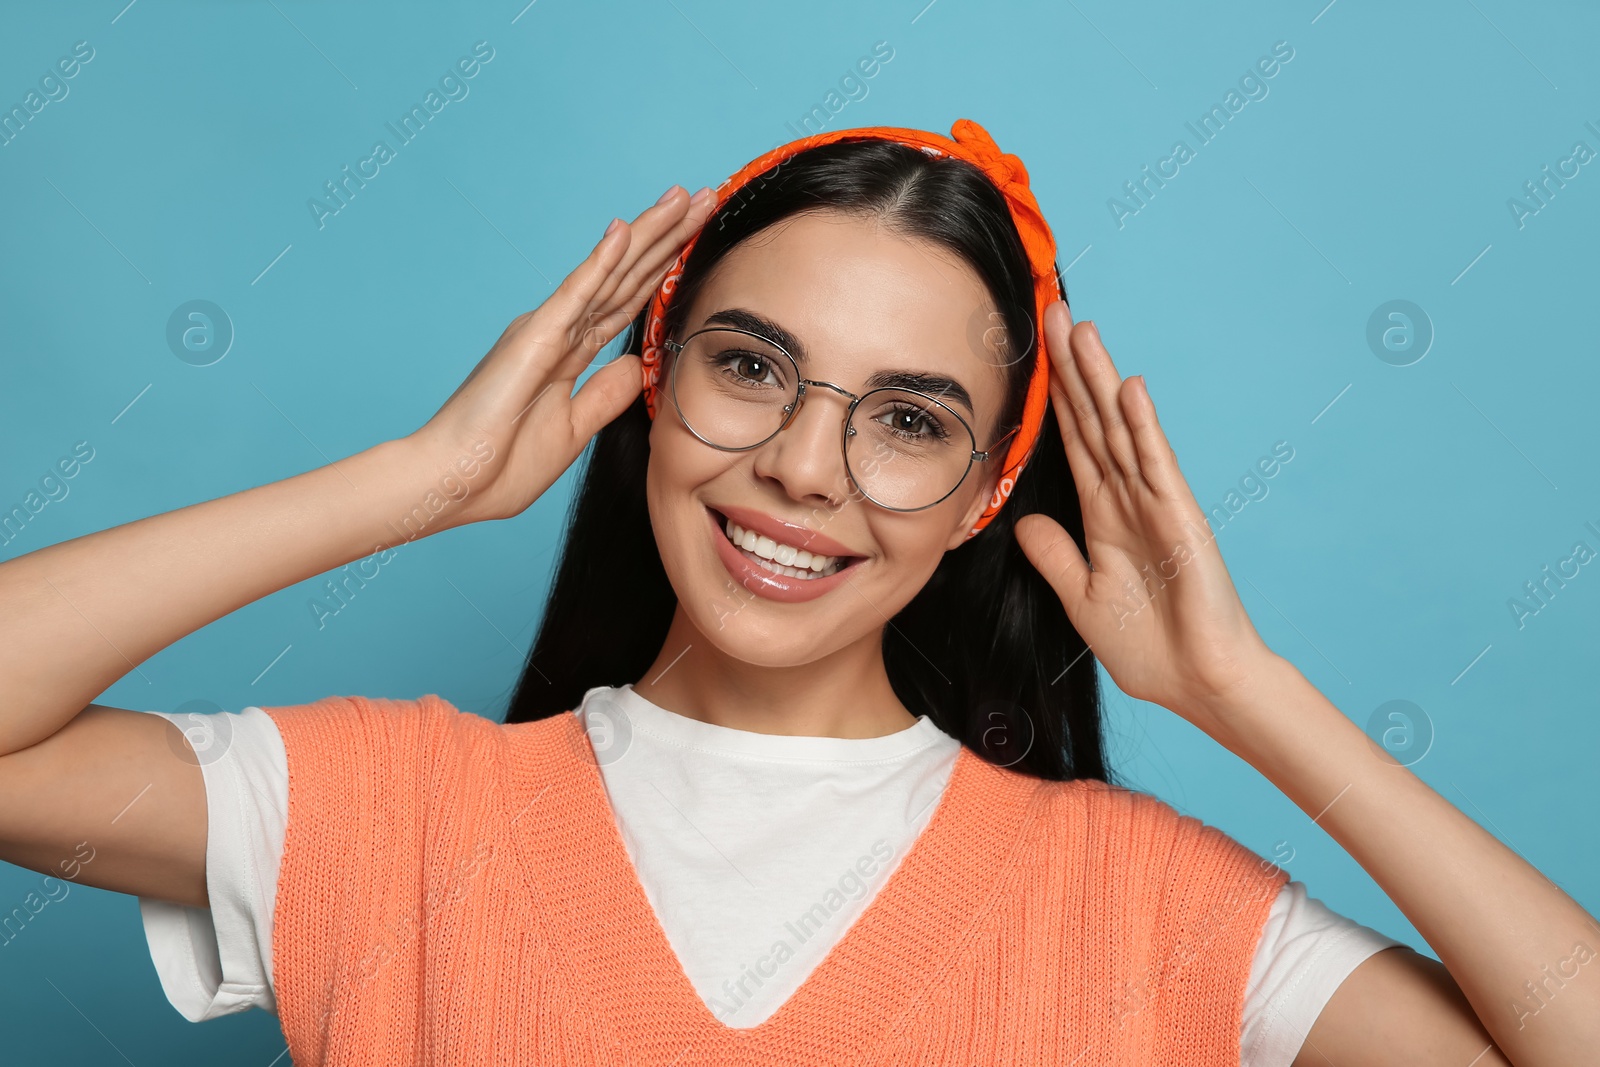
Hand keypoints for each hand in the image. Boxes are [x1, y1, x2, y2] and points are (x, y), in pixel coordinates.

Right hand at [408, 185, 716, 525]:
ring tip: (681, 197)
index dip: (663, 268)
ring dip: (647, 234)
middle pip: (626, 276)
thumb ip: (605, 394)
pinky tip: (624, 231)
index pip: (627, 302)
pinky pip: (575, 294)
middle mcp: (559, 331)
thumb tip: (638, 366)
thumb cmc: (501, 464)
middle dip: (667, 237)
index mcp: (567, 353)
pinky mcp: (534, 339)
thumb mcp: (573, 428)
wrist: (454, 483)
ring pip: (609, 273)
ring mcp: (547, 330)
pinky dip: (600, 262)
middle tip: (705, 196)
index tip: (696, 236)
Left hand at [1013, 300, 1278, 730]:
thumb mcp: (1082, 597)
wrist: (1196, 682)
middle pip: (1094, 420)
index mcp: (1102, 516)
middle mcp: (1128, 499)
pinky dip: (1142, 428)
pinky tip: (1129, 391)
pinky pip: (1156, 466)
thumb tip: (1025, 519)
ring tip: (1083, 329)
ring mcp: (1156, 504)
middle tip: (1053, 312)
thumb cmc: (1149, 647)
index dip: (1055, 397)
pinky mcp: (1180, 520)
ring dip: (1102, 380)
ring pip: (1120, 430)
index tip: (1035, 353)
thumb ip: (1055, 555)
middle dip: (1073, 368)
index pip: (1073, 442)